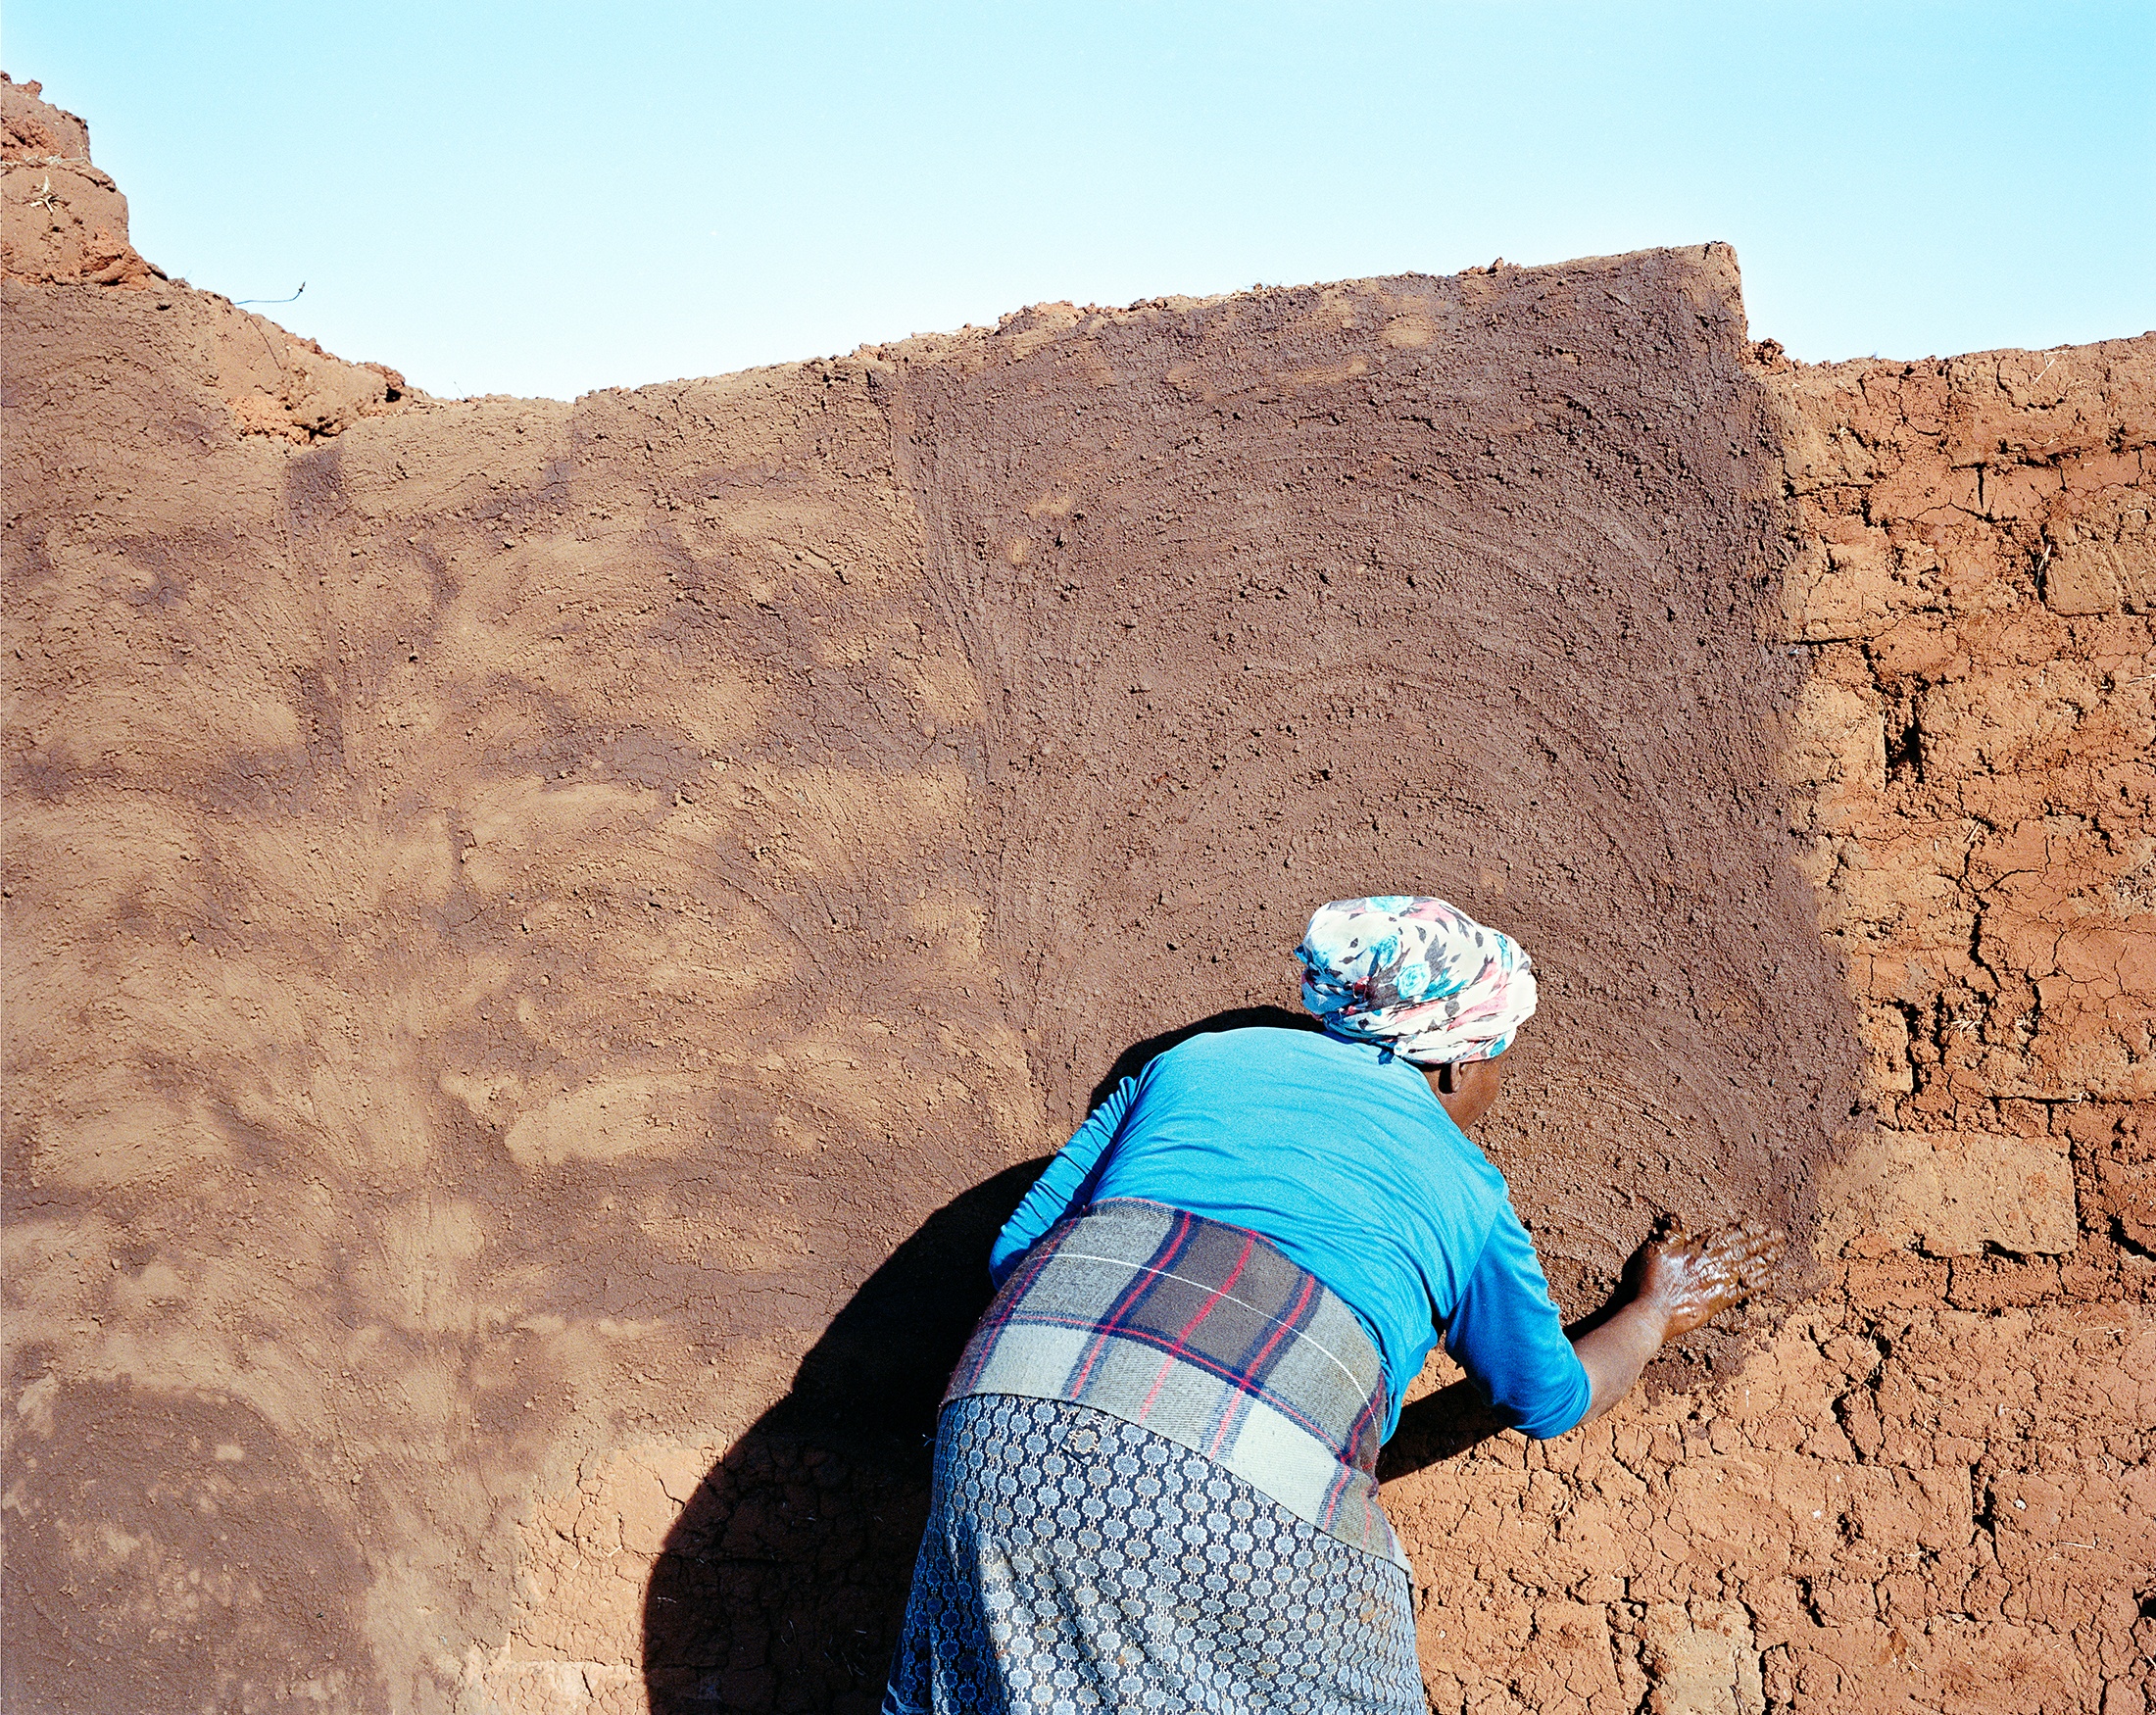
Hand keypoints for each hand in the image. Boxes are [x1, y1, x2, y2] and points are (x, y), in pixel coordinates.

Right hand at [1634, 1220, 1784, 1340]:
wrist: (1652, 1314)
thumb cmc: (1648, 1282)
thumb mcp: (1653, 1251)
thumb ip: (1671, 1235)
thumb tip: (1680, 1216)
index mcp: (1696, 1251)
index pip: (1724, 1237)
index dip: (1742, 1231)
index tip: (1757, 1225)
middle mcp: (1710, 1266)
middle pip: (1741, 1250)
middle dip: (1760, 1241)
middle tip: (1778, 1235)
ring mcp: (1716, 1284)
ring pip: (1746, 1267)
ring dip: (1764, 1258)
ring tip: (1778, 1250)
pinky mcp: (1718, 1302)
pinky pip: (1743, 1291)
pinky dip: (1757, 1284)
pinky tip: (1769, 1279)